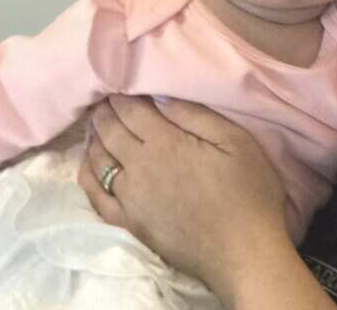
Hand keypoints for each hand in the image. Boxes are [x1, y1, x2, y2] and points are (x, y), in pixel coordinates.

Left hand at [78, 96, 289, 292]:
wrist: (243, 252)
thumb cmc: (248, 194)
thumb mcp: (236, 142)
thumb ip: (197, 116)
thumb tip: (162, 94)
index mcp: (166, 143)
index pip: (131, 111)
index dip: (121, 95)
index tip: (118, 83)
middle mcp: (139, 167)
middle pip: (110, 131)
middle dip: (105, 112)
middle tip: (103, 99)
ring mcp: (129, 198)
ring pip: (98, 160)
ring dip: (94, 137)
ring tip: (97, 125)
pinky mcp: (128, 223)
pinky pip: (95, 195)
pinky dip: (88, 174)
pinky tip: (89, 164)